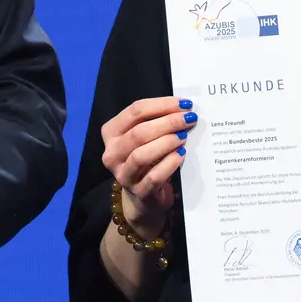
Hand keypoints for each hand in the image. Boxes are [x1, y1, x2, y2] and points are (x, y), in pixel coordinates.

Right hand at [100, 97, 197, 238]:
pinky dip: (169, 164)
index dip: (161, 105)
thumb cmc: (146, 160)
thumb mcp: (145, 138)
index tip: (184, 104)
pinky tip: (181, 155)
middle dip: (167, 122)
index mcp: (111, 132)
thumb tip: (183, 109)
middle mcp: (112, 153)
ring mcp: (123, 174)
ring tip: (183, 137)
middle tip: (189, 119)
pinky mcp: (137, 192)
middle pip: (139, 132)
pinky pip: (153, 177)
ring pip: (142, 155)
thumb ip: (156, 122)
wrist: (143, 197)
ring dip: (166, 143)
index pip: (135, 111)